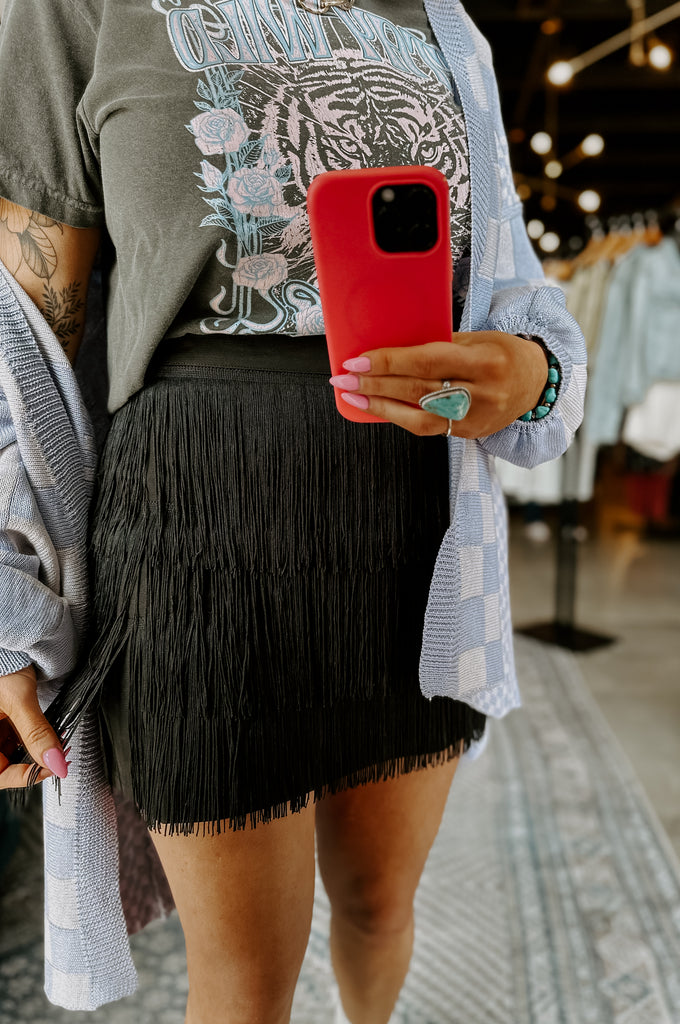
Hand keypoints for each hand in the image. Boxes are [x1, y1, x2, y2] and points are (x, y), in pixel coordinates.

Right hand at [0, 664, 68, 788]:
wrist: (4, 642)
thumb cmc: (1, 663)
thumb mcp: (19, 699)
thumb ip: (37, 733)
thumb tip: (56, 762)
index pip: (0, 775)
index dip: (27, 776)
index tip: (55, 767)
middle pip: (6, 766)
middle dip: (34, 763)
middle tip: (59, 755)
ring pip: (13, 754)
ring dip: (36, 751)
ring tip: (56, 742)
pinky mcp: (0, 721)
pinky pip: (15, 739)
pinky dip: (32, 738)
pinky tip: (47, 732)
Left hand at [329, 332, 549, 437]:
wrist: (536, 382)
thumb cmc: (503, 352)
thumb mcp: (477, 338)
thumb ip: (438, 345)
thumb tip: (392, 350)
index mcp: (485, 360)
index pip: (427, 361)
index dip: (389, 362)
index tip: (358, 361)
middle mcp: (481, 392)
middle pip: (418, 389)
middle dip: (375, 384)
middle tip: (343, 379)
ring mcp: (475, 417)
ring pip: (419, 416)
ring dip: (381, 406)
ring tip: (353, 397)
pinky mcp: (468, 433)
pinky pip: (427, 427)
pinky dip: (399, 417)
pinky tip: (378, 408)